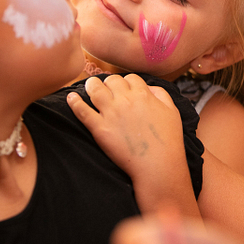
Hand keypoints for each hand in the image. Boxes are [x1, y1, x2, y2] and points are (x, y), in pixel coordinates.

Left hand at [67, 74, 183, 178]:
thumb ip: (161, 94)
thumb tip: (147, 87)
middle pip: (111, 80)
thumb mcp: (172, 111)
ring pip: (94, 89)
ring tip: (89, 87)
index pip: (129, 78)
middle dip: (109, 83)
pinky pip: (82, 111)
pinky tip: (71, 97)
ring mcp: (110, 113)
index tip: (124, 89)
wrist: (158, 165)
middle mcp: (125, 100)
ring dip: (90, 85)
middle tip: (107, 89)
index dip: (127, 82)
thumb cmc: (168, 140)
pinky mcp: (99, 128)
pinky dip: (74, 102)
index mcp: (143, 94)